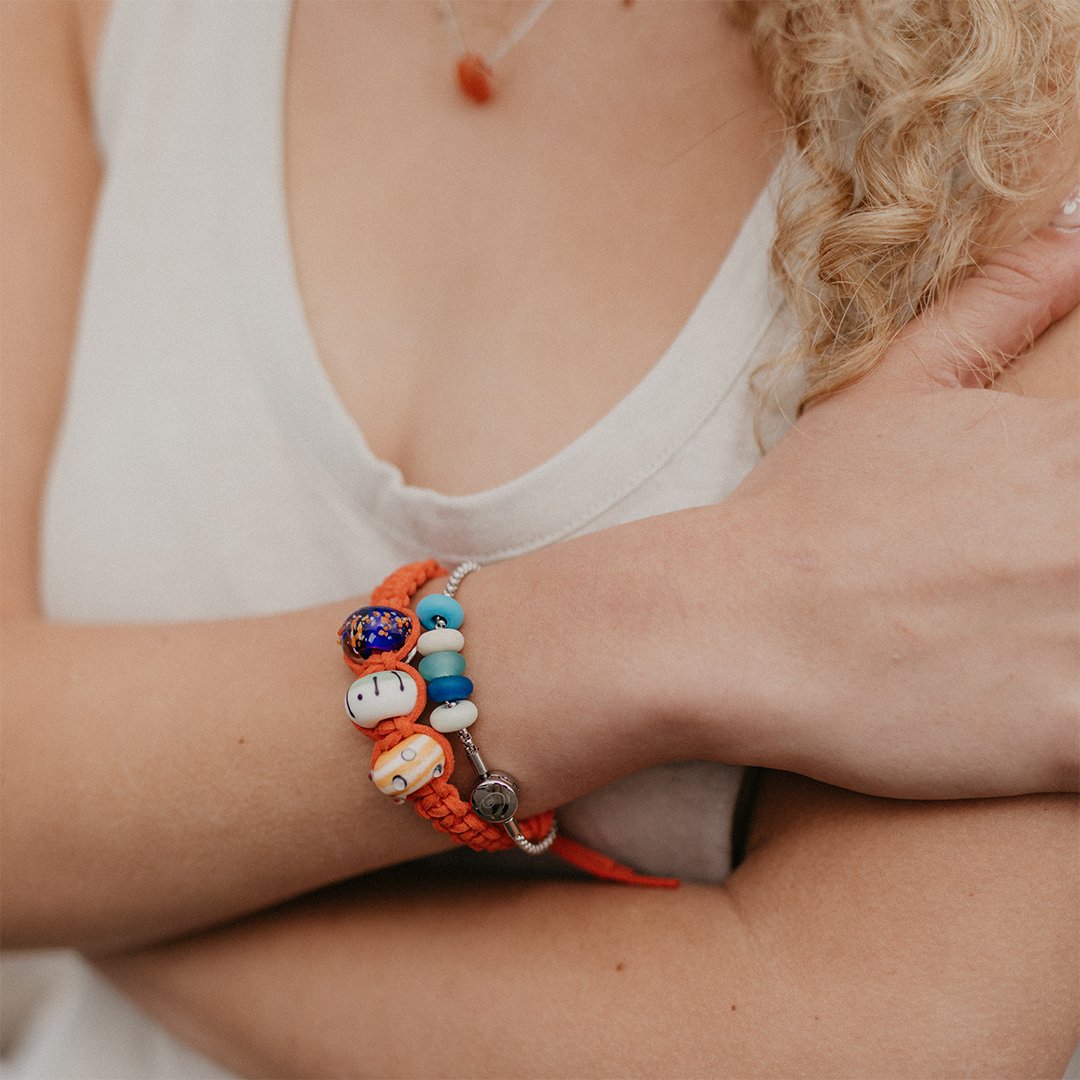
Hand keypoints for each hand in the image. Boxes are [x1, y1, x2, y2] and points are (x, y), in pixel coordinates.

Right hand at [711, 225, 1079, 797]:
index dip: (1075, 515)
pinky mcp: (1069, 732)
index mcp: (1075, 453)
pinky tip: (1028, 714)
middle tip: (1023, 590)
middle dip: (1072, 571)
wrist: (732, 627)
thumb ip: (999, 304)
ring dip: (1075, 637)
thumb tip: (1077, 224)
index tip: (1043, 536)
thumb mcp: (892, 391)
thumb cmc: (801, 514)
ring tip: (1021, 643)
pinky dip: (1073, 732)